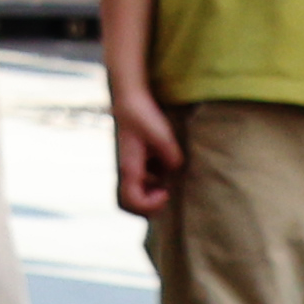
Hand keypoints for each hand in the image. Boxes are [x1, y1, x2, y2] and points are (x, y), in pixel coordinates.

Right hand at [111, 81, 181, 216]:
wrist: (130, 99)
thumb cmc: (143, 116)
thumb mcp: (162, 136)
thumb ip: (172, 157)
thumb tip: (176, 169)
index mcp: (130, 167)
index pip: (133, 200)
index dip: (150, 204)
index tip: (166, 192)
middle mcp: (127, 170)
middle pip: (131, 201)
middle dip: (150, 204)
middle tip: (166, 193)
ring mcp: (131, 165)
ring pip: (138, 191)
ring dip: (153, 191)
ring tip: (169, 181)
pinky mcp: (136, 159)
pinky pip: (144, 179)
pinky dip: (155, 180)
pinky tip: (166, 166)